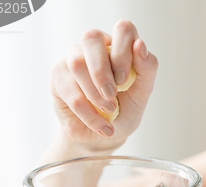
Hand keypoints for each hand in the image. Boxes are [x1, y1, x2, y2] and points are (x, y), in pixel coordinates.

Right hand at [50, 20, 157, 153]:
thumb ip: (147, 69)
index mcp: (118, 44)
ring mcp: (72, 59)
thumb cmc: (124, 111)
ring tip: (108, 111)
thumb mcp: (141, 94)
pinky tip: (100, 126)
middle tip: (112, 95)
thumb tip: (140, 45)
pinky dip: (88, 113)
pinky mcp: (58, 77)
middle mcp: (94, 47)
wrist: (103, 137)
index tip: (124, 81)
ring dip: (95, 94)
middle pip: (92, 39)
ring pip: (77, 64)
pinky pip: (70, 92)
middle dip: (103, 71)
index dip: (123, 52)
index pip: (122, 29)